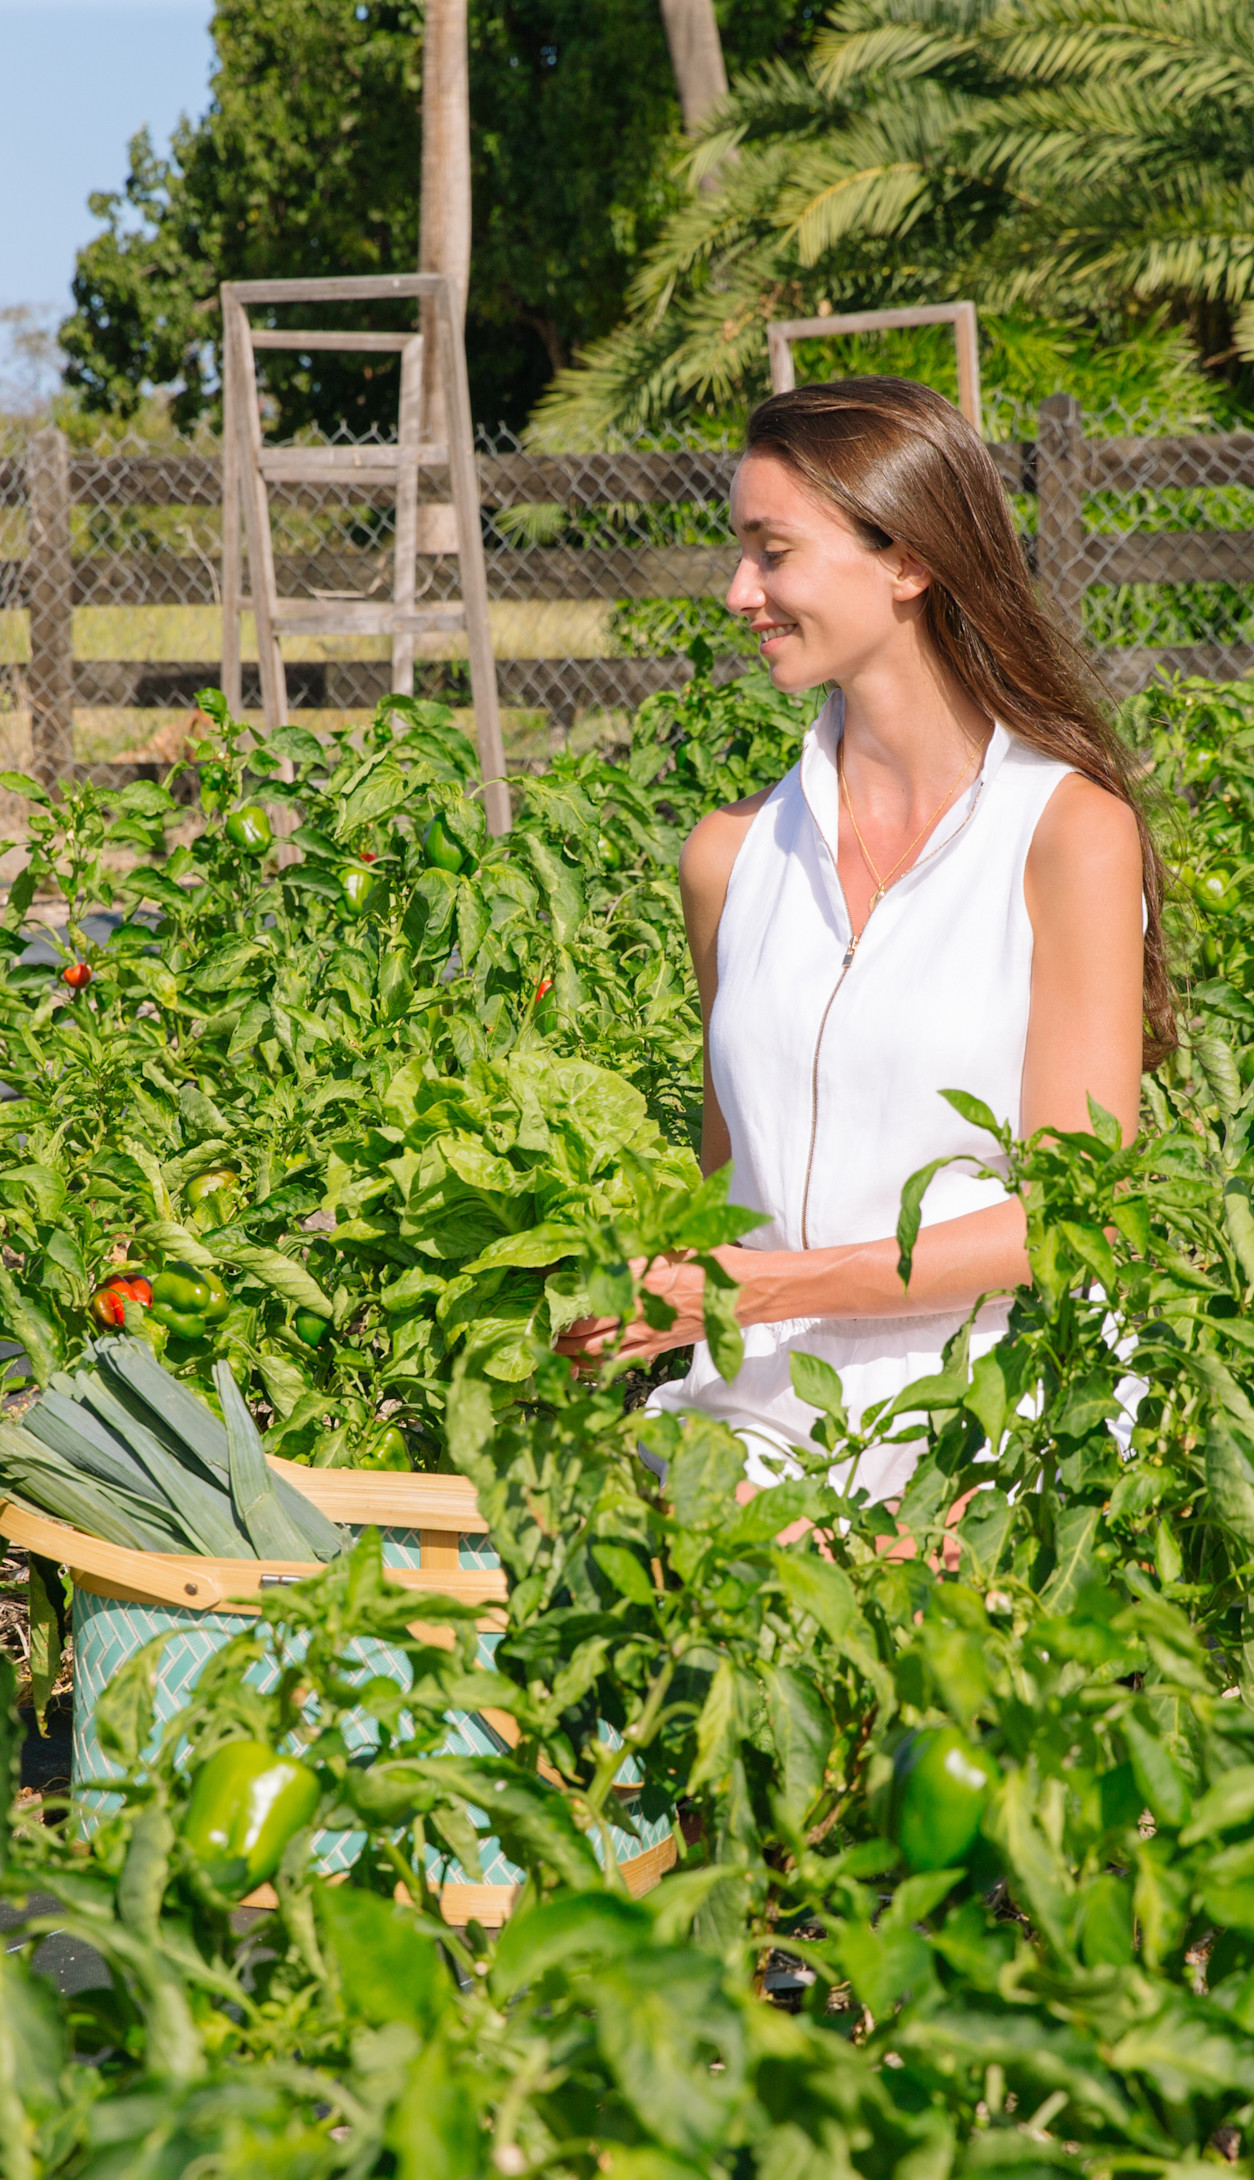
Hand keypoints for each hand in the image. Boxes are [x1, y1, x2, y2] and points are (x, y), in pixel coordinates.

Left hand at [555, 1249, 731, 1363]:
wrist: (746, 1292)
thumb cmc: (713, 1262)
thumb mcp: (677, 1242)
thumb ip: (644, 1244)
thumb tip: (610, 1239)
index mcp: (642, 1277)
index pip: (592, 1289)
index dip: (566, 1296)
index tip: (548, 1296)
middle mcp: (640, 1308)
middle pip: (587, 1324)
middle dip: (561, 1329)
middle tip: (541, 1329)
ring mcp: (649, 1332)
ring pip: (599, 1348)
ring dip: (572, 1351)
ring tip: (552, 1350)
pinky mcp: (659, 1347)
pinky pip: (621, 1361)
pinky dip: (598, 1365)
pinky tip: (581, 1367)